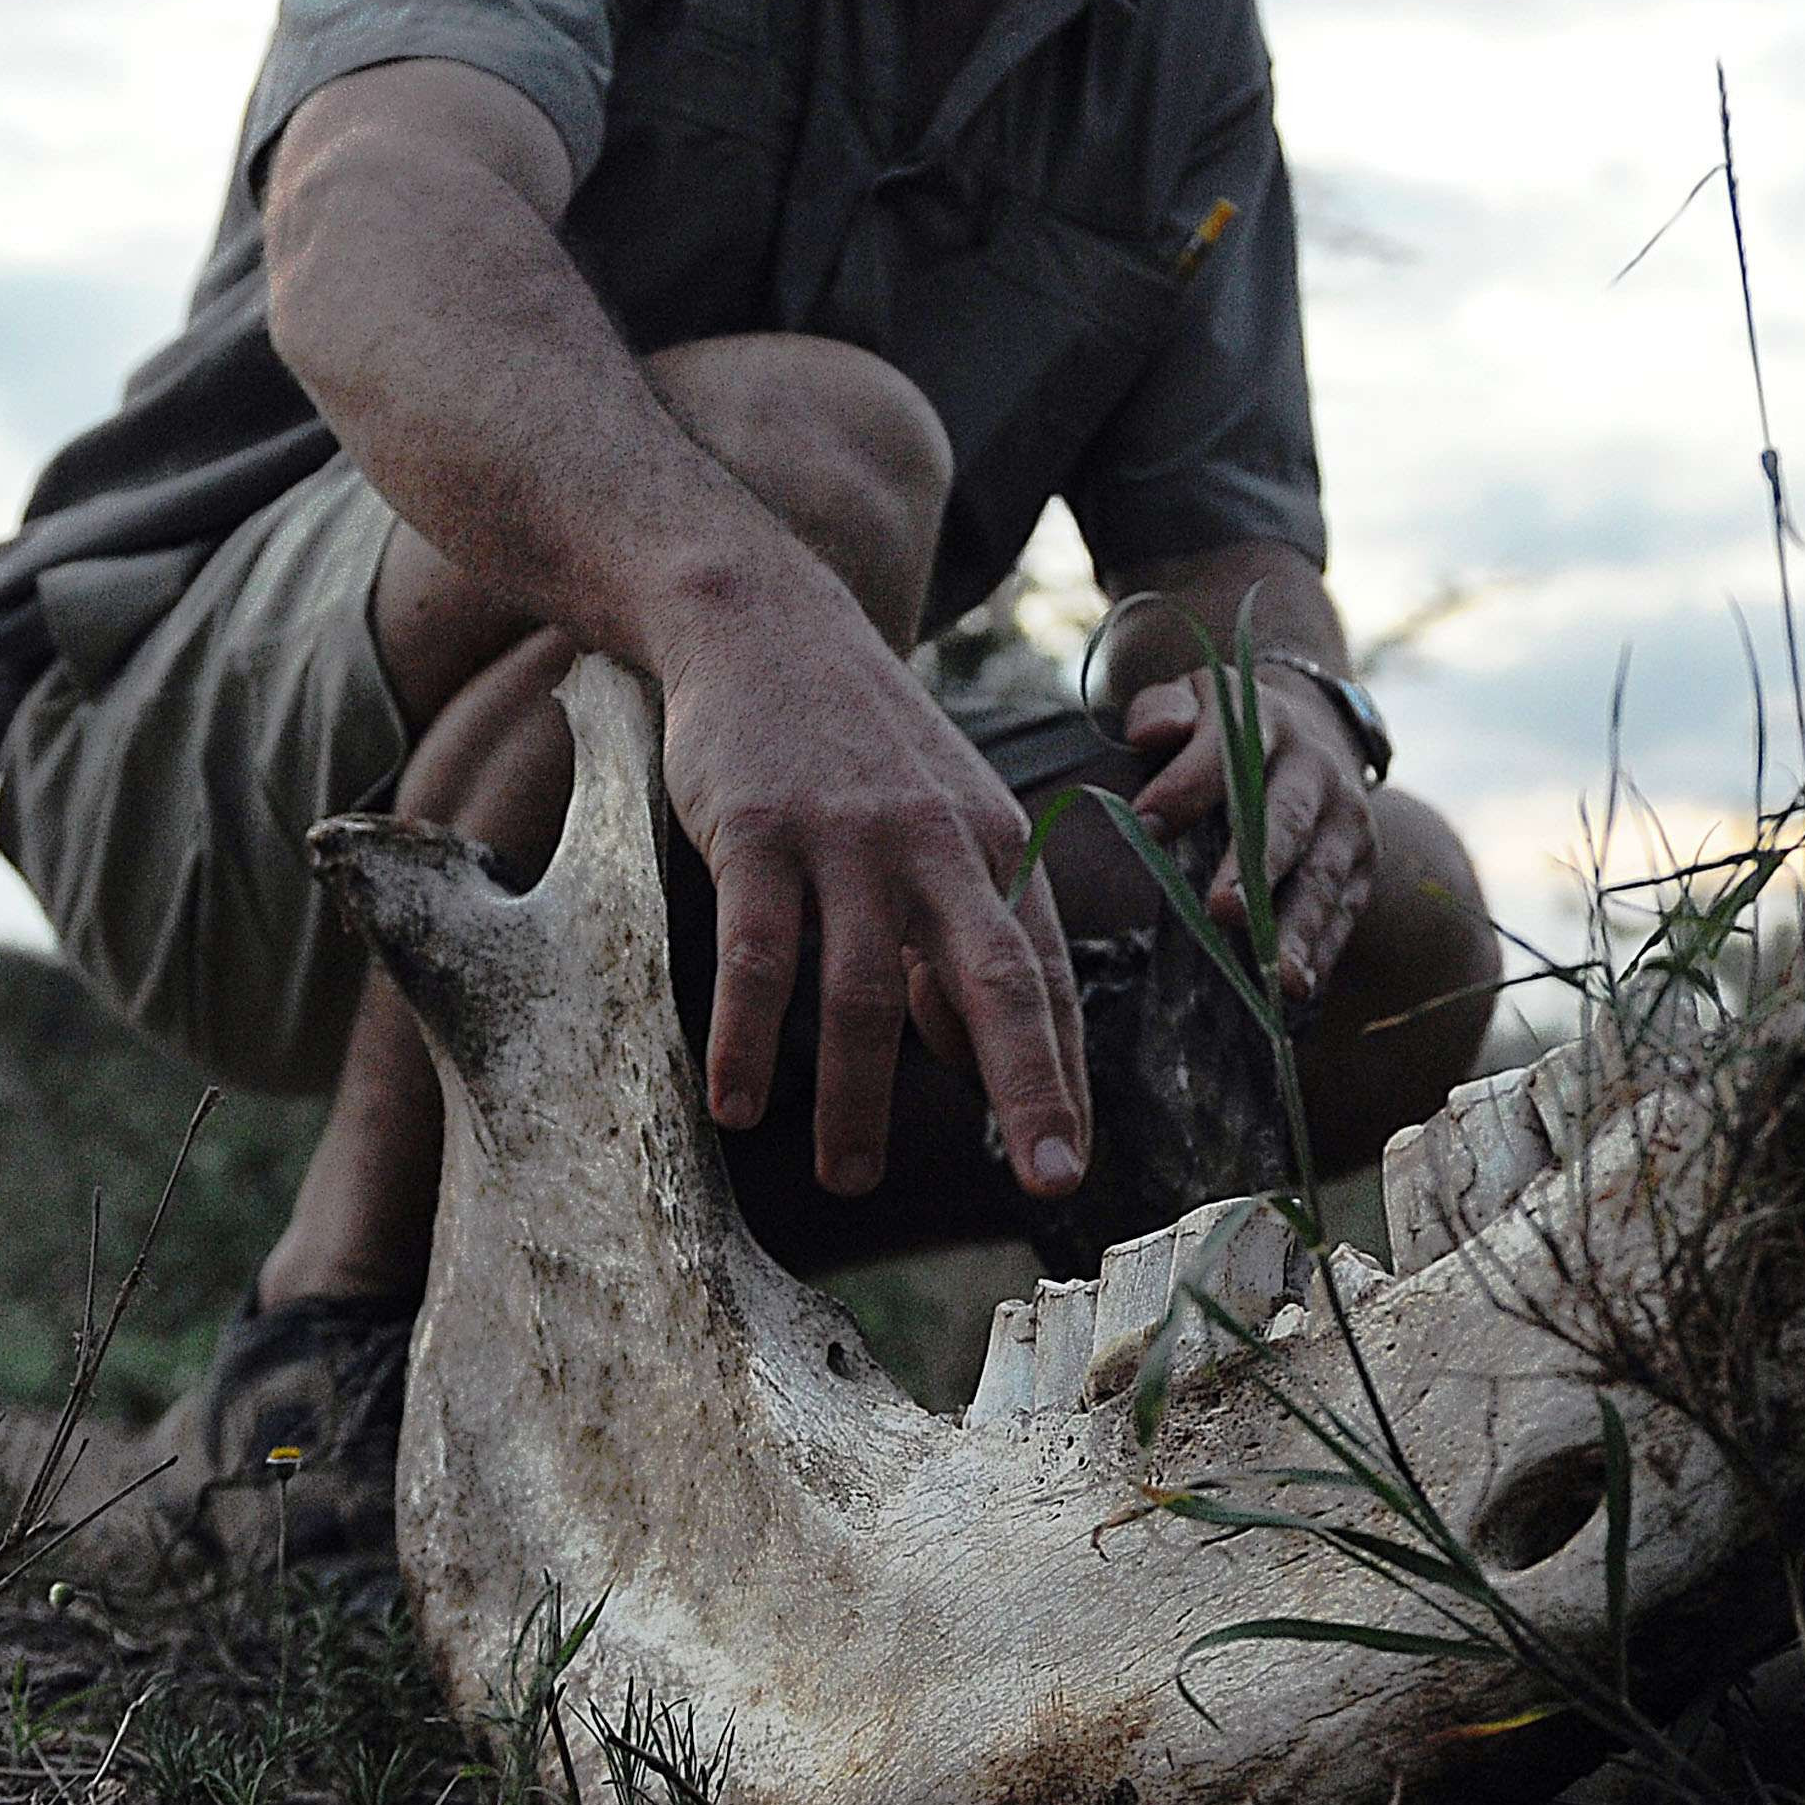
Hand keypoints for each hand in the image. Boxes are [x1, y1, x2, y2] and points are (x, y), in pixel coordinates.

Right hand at [652, 583, 1089, 1204]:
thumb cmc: (856, 744)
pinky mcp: (759, 833)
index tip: (1066, 1167)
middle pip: (997, 981)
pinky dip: (749, 1037)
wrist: (762, 620)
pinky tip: (738, 1104)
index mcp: (992, 849)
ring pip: (865, 990)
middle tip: (1044, 1184)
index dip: (1059, 1076)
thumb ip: (960, 933)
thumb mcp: (937, 822)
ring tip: (850, 1178)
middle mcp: (937, 846)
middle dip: (1027, 1085)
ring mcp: (849, 838)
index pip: (1042, 979)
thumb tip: (967, 1054)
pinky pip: (759, 955)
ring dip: (860, 1097)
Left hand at [1121, 662, 1378, 1002]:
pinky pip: (1345, 911)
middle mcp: (1316, 768)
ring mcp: (1348, 819)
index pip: (1223, 751)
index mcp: (1265, 722)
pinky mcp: (1364, 863)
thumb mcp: (1192, 700)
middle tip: (1224, 911)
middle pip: (1285, 820)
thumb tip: (1151, 735)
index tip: (1144, 823)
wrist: (1313, 731)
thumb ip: (1161, 712)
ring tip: (1278, 977)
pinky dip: (1323, 951)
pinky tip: (1299, 988)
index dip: (1184, 786)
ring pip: (1323, 876)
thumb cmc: (1227, 732)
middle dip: (1255, 868)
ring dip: (1299, 928)